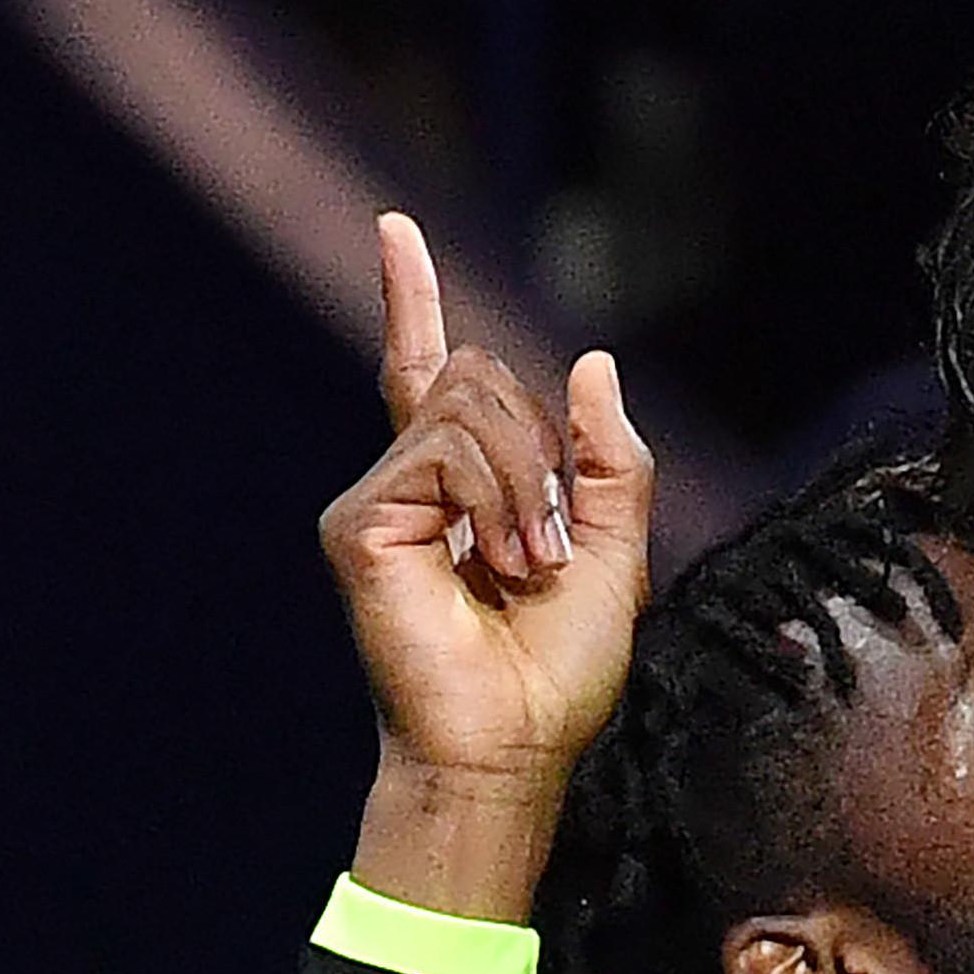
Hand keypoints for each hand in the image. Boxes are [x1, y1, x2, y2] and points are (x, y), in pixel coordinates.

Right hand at [324, 213, 652, 802]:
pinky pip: (446, 454)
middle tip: (548, 551)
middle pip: (479, 375)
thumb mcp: (614, 551)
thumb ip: (610, 460)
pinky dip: (497, 504)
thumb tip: (589, 363)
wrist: (515, 745)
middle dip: (542, 452)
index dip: (412, 300)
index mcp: (460, 487)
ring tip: (525, 567)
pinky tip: (495, 565)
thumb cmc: (556, 674)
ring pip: (469, 406)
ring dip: (527, 486)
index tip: (394, 228)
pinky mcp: (359, 524)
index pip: (427, 374)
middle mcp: (408, 484)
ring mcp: (378, 502)